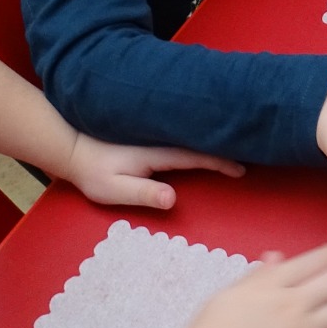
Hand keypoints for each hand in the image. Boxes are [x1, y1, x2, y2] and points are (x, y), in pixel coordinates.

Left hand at [59, 135, 244, 208]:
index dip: (222, 161)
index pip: (197, 155)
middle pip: (202, 139)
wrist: (72, 145)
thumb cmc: (93, 171)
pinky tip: (210, 132)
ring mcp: (159, 131)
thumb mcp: (112, 188)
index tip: (242, 168)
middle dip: (227, 140)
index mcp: (159, 151)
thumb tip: (172, 198)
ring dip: (216, 134)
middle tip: (254, 146)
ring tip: (239, 137)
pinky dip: (201, 131)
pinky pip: (185, 129)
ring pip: (194, 132)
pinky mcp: (154, 130)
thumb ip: (142, 192)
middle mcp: (163, 137)